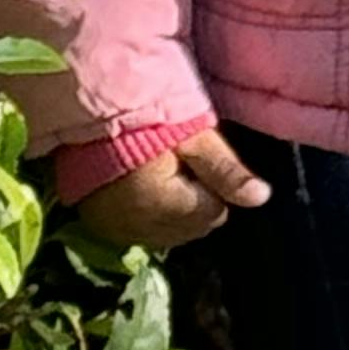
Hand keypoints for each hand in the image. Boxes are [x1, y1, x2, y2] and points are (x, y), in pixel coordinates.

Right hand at [70, 132, 271, 248]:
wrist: (86, 113)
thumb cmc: (148, 120)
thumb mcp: (195, 138)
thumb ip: (227, 171)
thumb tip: (262, 198)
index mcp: (169, 207)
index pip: (214, 213)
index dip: (214, 187)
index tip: (200, 161)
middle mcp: (143, 228)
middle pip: (191, 228)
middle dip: (196, 203)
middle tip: (182, 167)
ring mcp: (117, 230)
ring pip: (167, 235)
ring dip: (172, 214)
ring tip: (160, 177)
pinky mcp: (99, 226)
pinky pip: (137, 233)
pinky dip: (146, 219)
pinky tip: (142, 193)